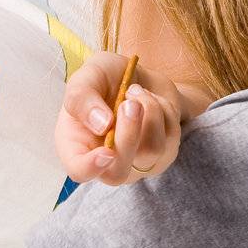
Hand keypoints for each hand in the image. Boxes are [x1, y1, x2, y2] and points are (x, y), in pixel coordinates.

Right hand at [56, 51, 183, 184]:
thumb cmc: (104, 79)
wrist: (138, 75)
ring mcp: (137, 163)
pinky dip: (163, 109)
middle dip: (129, 134)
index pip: (79, 172)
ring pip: (151, 150)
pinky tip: (151, 99)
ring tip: (136, 91)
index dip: (91, 168)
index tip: (106, 151)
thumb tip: (102, 125)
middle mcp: (106, 163)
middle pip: (119, 171)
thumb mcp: (86, 77)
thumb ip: (82, 98)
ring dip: (149, 111)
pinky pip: (171, 136)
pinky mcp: (164, 153)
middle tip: (130, 102)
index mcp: (75, 147)